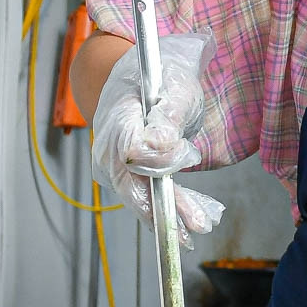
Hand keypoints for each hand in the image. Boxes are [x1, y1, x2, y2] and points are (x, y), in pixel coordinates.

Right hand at [89, 33, 225, 244]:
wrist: (143, 79)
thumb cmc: (164, 79)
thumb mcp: (176, 89)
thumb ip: (168, 117)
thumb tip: (159, 145)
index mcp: (119, 116)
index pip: (132, 150)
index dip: (158, 160)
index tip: (187, 155)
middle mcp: (108, 144)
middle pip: (132, 182)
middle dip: (165, 206)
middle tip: (196, 226)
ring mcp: (112, 163)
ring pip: (139, 194)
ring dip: (170, 212)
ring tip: (198, 227)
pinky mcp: (123, 174)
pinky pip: (144, 194)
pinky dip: (167, 207)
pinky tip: (188, 225)